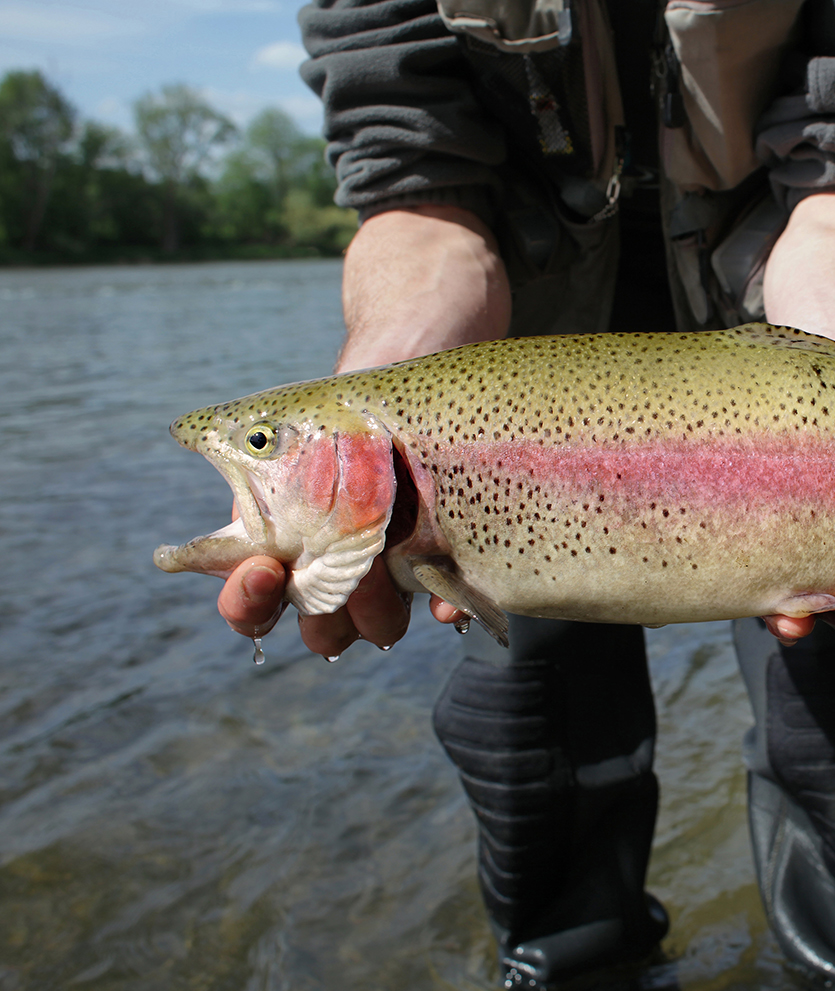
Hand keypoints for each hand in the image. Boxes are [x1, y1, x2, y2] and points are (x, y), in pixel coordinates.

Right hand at [215, 205, 507, 657]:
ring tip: (390, 573)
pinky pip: (449, 600)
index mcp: (289, 524)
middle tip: (340, 578)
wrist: (442, 335)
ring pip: (376, 623)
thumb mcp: (314, 407)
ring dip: (378, 615)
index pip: (250, 592)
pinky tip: (449, 599)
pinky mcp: (455, 547)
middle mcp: (341, 551)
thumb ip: (269, 435)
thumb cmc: (367, 372)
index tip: (264, 569)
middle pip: (316, 621)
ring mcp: (398, 554)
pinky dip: (447, 606)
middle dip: (321, 616)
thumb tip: (192, 436)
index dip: (246, 601)